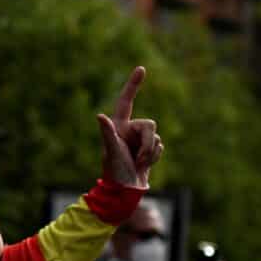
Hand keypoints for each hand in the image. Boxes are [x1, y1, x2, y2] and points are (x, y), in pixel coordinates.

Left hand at [97, 67, 159, 188]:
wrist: (124, 191)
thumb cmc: (115, 172)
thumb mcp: (111, 152)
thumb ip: (108, 133)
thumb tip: (100, 116)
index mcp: (118, 125)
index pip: (126, 100)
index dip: (133, 84)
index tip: (141, 68)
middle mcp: (129, 129)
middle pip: (150, 124)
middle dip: (147, 144)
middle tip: (137, 159)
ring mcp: (139, 139)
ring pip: (156, 137)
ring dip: (150, 153)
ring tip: (137, 164)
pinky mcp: (148, 149)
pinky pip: (160, 147)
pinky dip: (154, 157)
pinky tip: (143, 166)